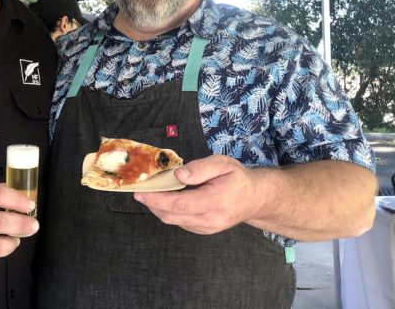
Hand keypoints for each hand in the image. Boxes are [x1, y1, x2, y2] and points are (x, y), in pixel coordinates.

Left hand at [133, 155, 260, 234]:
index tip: (140, 192)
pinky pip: (180, 222)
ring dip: (158, 208)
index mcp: (214, 201)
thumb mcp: (222, 164)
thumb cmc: (237, 178)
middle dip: (152, 204)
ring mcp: (206, 228)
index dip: (156, 199)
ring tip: (150, 193)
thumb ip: (201, 168)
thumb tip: (179, 174)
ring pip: (174, 221)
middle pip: (172, 216)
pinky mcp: (203, 230)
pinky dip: (169, 212)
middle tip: (139, 190)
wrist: (255, 199)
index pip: (179, 204)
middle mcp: (209, 220)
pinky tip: (166, 199)